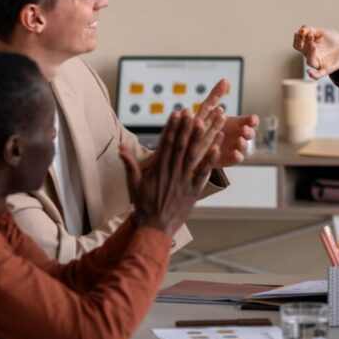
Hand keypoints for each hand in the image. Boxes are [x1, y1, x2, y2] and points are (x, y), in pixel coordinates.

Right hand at [119, 109, 222, 236]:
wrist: (154, 228)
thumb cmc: (144, 206)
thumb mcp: (134, 184)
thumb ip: (130, 164)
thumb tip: (121, 148)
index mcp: (157, 169)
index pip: (165, 144)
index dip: (171, 128)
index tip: (176, 113)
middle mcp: (171, 173)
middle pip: (179, 146)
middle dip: (185, 127)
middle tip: (191, 111)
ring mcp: (183, 181)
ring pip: (192, 156)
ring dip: (199, 138)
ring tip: (206, 123)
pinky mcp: (193, 191)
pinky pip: (203, 174)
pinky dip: (210, 161)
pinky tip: (217, 147)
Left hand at [196, 79, 257, 166]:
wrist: (188, 146)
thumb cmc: (200, 126)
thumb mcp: (205, 109)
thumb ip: (216, 96)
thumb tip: (224, 80)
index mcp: (236, 123)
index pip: (251, 121)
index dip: (253, 121)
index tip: (251, 119)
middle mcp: (237, 135)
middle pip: (250, 134)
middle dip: (249, 132)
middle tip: (243, 130)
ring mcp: (233, 148)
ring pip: (245, 146)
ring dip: (244, 143)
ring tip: (239, 141)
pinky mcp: (227, 159)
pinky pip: (236, 159)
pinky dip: (237, 156)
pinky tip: (234, 153)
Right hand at [293, 25, 338, 78]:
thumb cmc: (334, 39)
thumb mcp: (322, 31)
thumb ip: (310, 29)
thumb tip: (301, 31)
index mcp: (308, 46)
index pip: (298, 44)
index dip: (297, 39)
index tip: (302, 32)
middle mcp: (312, 55)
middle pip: (303, 51)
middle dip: (304, 42)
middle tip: (310, 35)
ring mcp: (319, 62)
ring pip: (310, 61)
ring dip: (310, 53)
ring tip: (313, 45)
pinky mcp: (327, 69)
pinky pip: (318, 75)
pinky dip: (313, 75)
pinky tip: (309, 72)